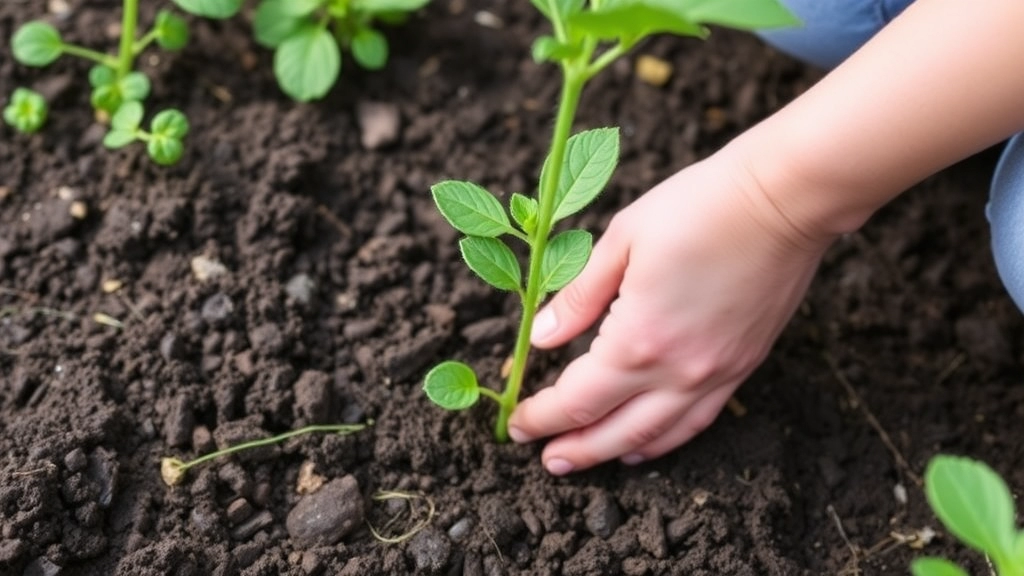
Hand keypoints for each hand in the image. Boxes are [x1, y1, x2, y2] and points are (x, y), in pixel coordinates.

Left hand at [507, 150, 832, 474]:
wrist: (784, 199)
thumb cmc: (700, 207)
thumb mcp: (622, 239)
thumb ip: (579, 295)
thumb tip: (541, 336)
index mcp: (637, 340)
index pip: (576, 400)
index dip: (540, 416)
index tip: (516, 421)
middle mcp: (677, 371)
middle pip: (612, 432)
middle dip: (572, 448)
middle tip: (545, 459)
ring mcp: (715, 374)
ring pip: (656, 437)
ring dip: (614, 453)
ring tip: (585, 459)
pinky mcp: (743, 366)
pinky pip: (697, 420)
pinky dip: (665, 440)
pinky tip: (646, 443)